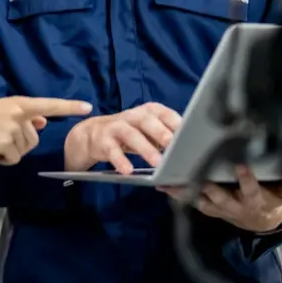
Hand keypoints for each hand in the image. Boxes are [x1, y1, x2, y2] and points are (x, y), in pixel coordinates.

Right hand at [0, 97, 91, 164]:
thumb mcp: (1, 112)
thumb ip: (23, 117)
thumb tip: (42, 121)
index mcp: (17, 103)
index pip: (49, 104)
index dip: (69, 106)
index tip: (88, 107)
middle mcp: (17, 113)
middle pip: (34, 137)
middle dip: (21, 144)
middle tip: (0, 140)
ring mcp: (12, 127)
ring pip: (24, 149)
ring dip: (10, 152)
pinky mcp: (5, 142)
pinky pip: (14, 158)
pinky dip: (4, 160)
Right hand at [63, 102, 181, 173]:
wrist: (94, 134)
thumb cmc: (130, 133)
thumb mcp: (148, 131)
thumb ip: (165, 136)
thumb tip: (187, 149)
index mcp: (148, 111)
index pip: (164, 113)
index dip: (175, 122)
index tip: (187, 134)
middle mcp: (133, 115)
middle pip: (147, 121)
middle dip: (161, 132)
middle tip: (172, 145)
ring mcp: (117, 126)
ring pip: (131, 135)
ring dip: (145, 148)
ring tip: (156, 163)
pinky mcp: (103, 140)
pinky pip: (112, 150)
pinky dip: (120, 160)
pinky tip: (128, 170)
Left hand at [161, 167, 281, 233]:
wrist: (261, 220)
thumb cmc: (274, 198)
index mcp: (256, 200)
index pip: (252, 190)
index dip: (247, 179)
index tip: (241, 165)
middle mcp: (236, 205)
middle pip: (221, 196)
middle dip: (210, 185)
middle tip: (196, 172)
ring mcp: (220, 208)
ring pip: (201, 199)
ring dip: (186, 190)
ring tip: (170, 179)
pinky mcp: (209, 208)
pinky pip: (191, 201)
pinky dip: (177, 194)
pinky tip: (163, 184)